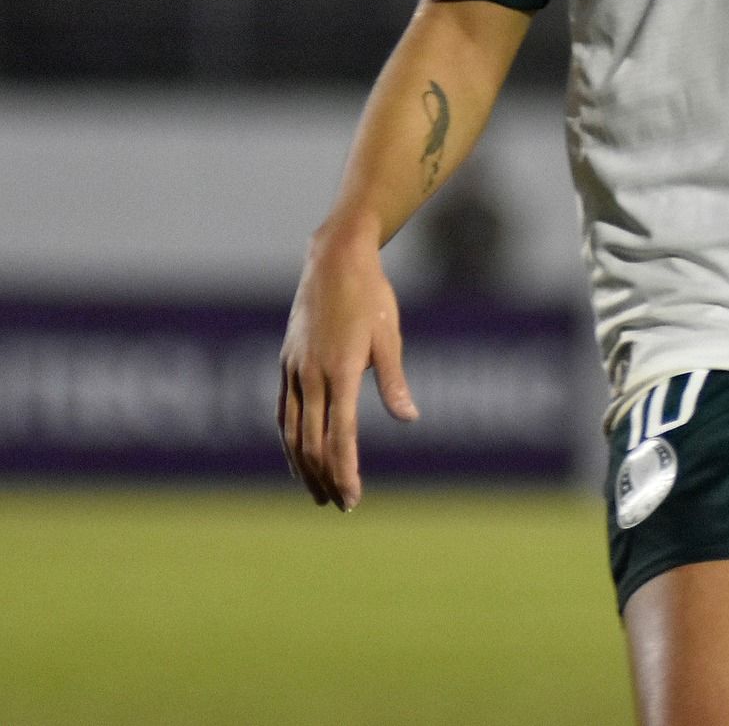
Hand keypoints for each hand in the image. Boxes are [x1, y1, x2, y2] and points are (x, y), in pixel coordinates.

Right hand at [278, 222, 417, 509]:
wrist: (333, 260)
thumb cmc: (371, 295)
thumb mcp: (389, 335)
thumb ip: (394, 380)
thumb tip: (409, 418)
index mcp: (341, 371)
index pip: (340, 436)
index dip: (345, 471)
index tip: (352, 498)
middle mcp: (311, 375)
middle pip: (312, 442)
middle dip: (325, 478)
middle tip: (341, 505)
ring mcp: (294, 370)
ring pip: (291, 432)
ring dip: (303, 467)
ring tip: (317, 493)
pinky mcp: (286, 363)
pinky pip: (283, 412)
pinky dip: (289, 440)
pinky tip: (297, 456)